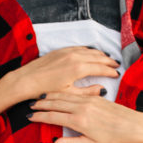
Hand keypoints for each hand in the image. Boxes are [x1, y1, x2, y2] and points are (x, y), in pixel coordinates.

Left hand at [0, 46, 118, 113]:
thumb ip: (87, 92)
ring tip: (107, 58)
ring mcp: (67, 51)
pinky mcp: (60, 50)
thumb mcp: (69, 94)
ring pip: (89, 51)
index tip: (117, 74)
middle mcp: (75, 57)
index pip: (101, 67)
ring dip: (100, 54)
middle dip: (108, 61)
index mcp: (79, 68)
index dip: (110, 71)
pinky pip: (80, 48)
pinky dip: (88, 50)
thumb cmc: (45, 90)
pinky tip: (90, 53)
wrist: (25, 80)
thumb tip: (102, 89)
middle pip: (97, 57)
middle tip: (116, 65)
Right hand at [27, 93, 142, 142]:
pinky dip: (62, 93)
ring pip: (64, 97)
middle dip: (41, 104)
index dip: (40, 117)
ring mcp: (89, 100)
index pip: (53, 117)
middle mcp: (82, 108)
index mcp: (79, 121)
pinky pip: (74, 94)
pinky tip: (57, 94)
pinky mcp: (95, 97)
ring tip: (39, 98)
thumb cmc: (114, 138)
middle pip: (56, 104)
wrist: (134, 126)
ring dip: (50, 97)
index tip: (29, 117)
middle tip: (29, 105)